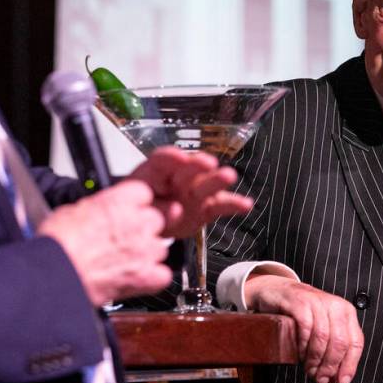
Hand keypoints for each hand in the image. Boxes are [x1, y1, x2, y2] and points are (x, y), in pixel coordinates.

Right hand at [38, 180, 171, 305]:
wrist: (54, 273)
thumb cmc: (58, 243)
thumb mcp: (76, 209)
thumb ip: (101, 207)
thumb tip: (101, 211)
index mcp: (121, 201)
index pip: (144, 193)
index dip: (135, 205)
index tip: (127, 212)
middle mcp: (139, 222)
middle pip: (156, 219)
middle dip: (143, 229)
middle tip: (122, 240)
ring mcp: (145, 250)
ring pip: (161, 247)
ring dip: (147, 254)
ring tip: (124, 262)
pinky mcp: (146, 276)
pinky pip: (162, 275)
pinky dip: (152, 279)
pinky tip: (137, 279)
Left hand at [126, 146, 252, 237]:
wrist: (146, 225)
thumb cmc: (140, 207)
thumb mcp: (136, 206)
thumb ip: (154, 207)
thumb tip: (175, 209)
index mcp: (155, 172)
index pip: (161, 160)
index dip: (170, 158)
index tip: (179, 158)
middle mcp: (179, 177)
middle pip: (189, 168)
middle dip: (198, 165)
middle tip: (208, 163)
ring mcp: (194, 192)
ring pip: (207, 184)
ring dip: (218, 179)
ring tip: (229, 176)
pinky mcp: (206, 208)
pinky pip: (221, 205)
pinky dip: (234, 204)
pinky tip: (246, 204)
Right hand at [246, 274, 363, 382]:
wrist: (277, 291)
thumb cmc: (301, 313)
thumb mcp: (323, 328)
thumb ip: (333, 349)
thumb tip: (339, 378)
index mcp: (345, 312)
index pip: (356, 341)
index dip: (350, 364)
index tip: (342, 380)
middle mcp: (335, 304)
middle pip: (340, 342)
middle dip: (330, 366)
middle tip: (321, 378)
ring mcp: (317, 301)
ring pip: (323, 337)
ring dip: (315, 359)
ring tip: (310, 369)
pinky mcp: (299, 301)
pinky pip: (306, 328)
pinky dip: (303, 345)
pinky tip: (301, 354)